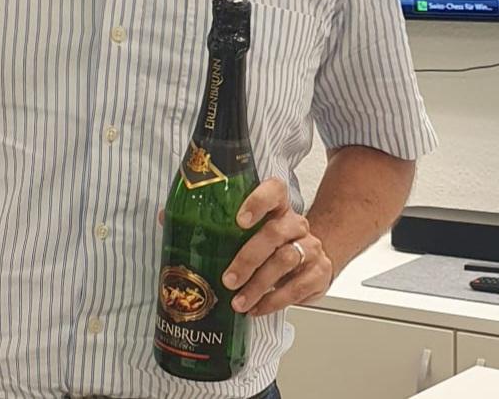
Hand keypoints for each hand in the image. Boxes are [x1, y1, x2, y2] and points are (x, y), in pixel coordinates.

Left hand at [221, 177, 332, 316]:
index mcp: (278, 207)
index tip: (240, 220)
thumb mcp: (254, 233)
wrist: (311, 261)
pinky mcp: (319, 272)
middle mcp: (296, 224)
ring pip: (285, 260)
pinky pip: (297, 287)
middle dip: (248, 258)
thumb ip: (226, 230)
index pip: (274, 191)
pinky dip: (274, 301)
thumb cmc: (273, 246)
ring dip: (258, 285)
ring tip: (239, 302)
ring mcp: (311, 247)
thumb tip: (178, 228)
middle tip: (228, 279)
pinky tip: (257, 308)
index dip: (258, 201)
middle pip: (275, 233)